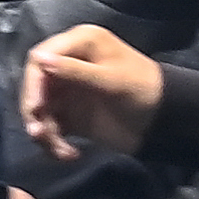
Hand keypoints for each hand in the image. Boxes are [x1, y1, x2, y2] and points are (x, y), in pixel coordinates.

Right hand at [20, 19, 166, 157]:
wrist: (165, 122)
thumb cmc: (143, 91)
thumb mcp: (111, 80)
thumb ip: (76, 71)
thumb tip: (39, 60)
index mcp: (80, 44)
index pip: (40, 58)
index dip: (33, 83)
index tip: (36, 108)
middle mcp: (69, 64)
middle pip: (35, 86)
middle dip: (35, 111)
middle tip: (39, 134)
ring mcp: (69, 91)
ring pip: (40, 110)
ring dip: (44, 132)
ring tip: (60, 150)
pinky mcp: (72, 115)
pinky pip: (51, 128)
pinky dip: (55, 143)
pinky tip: (69, 154)